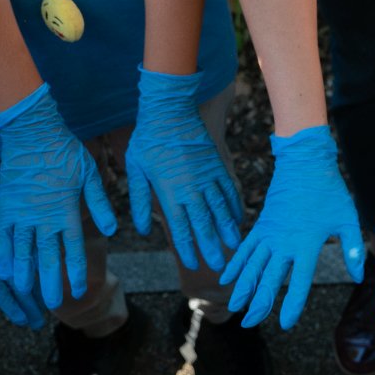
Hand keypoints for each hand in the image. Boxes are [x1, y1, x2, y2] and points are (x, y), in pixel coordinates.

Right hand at [0, 83, 115, 308]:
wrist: (32, 131)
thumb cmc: (65, 151)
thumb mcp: (90, 174)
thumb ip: (100, 203)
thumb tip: (114, 230)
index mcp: (67, 211)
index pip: (74, 250)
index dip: (76, 272)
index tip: (79, 290)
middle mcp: (44, 217)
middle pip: (48, 257)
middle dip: (50, 282)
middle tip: (51, 304)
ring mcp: (23, 213)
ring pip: (23, 251)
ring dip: (25, 273)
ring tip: (25, 292)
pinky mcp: (6, 206)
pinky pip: (2, 236)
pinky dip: (2, 254)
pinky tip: (3, 271)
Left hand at [126, 67, 242, 273]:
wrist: (169, 108)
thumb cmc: (148, 139)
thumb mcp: (135, 169)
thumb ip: (138, 200)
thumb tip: (143, 230)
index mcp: (169, 191)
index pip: (180, 228)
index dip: (189, 249)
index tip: (195, 264)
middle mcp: (191, 188)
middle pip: (204, 224)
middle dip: (212, 247)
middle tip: (220, 266)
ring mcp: (207, 177)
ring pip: (221, 209)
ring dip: (228, 230)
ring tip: (235, 247)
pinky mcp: (217, 165)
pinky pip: (229, 190)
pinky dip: (234, 206)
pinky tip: (238, 219)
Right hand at [221, 125, 363, 329]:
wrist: (304, 161)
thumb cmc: (329, 190)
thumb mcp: (347, 219)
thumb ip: (352, 248)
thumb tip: (360, 276)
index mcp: (306, 245)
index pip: (298, 282)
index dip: (292, 305)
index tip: (285, 324)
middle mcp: (283, 243)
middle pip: (268, 279)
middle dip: (258, 303)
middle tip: (248, 324)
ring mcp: (269, 234)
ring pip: (251, 266)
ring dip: (242, 288)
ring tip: (234, 307)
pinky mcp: (261, 224)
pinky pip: (244, 248)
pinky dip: (235, 263)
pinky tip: (226, 277)